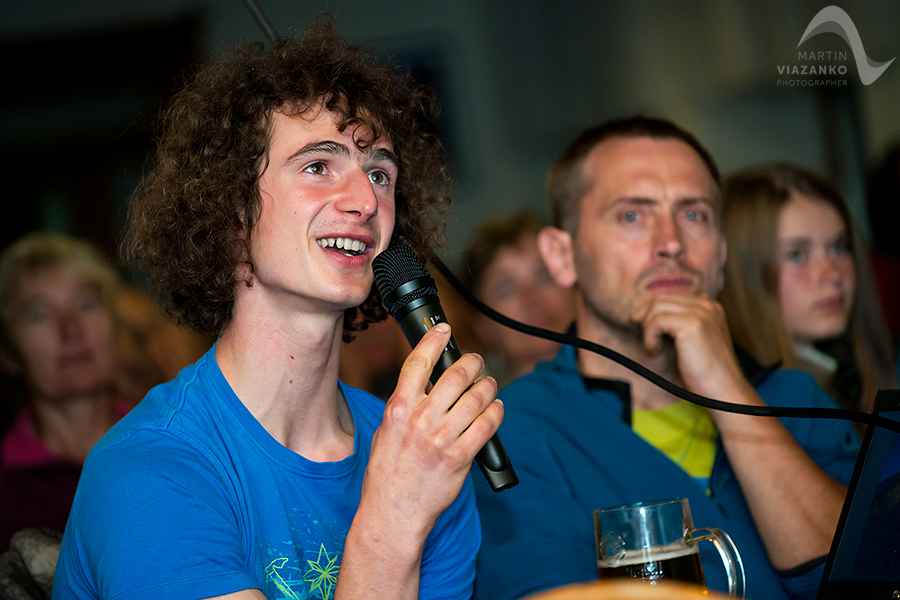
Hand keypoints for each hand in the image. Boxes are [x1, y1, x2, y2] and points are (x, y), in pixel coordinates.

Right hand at [356, 322, 502, 546]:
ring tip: (490, 384)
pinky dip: (496, 412)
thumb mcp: (387, 431)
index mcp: (397, 410)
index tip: (444, 328)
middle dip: (472, 363)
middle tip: (477, 361)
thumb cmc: (388, 472)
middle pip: (454, 376)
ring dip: (488, 386)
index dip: (434, 340)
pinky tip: (496, 409)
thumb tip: (427, 382)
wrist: (393, 512)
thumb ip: (405, 406)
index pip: (417, 363)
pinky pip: (486, 426)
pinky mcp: (459, 458)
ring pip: (476, 398)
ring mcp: (440, 440)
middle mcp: (419, 421)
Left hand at [631, 292, 749, 401]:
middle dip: (645, 314)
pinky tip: (655, 350)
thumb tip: (659, 313)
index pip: (672, 295)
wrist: (723, 391)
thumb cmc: (706, 373)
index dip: (653, 308)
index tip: (643, 324)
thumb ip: (683, 325)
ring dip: (647, 328)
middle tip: (640, 332)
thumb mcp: (694, 342)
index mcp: (710, 307)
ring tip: (653, 347)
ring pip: (657, 307)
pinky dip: (650, 336)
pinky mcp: (692, 325)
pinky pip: (657, 321)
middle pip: (662, 297)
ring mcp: (701, 313)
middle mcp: (707, 305)